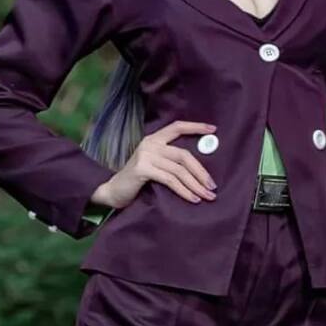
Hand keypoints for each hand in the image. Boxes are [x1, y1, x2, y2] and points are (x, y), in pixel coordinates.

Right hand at [91, 119, 218, 208]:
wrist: (112, 192)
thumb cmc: (135, 181)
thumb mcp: (153, 165)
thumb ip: (169, 160)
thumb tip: (198, 169)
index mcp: (154, 139)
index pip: (177, 127)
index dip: (195, 127)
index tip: (213, 130)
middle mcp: (150, 144)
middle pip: (183, 155)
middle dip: (201, 172)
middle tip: (212, 186)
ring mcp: (146, 155)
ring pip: (179, 169)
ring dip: (195, 185)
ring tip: (207, 196)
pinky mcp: (142, 169)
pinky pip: (170, 180)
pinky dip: (184, 190)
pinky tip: (192, 199)